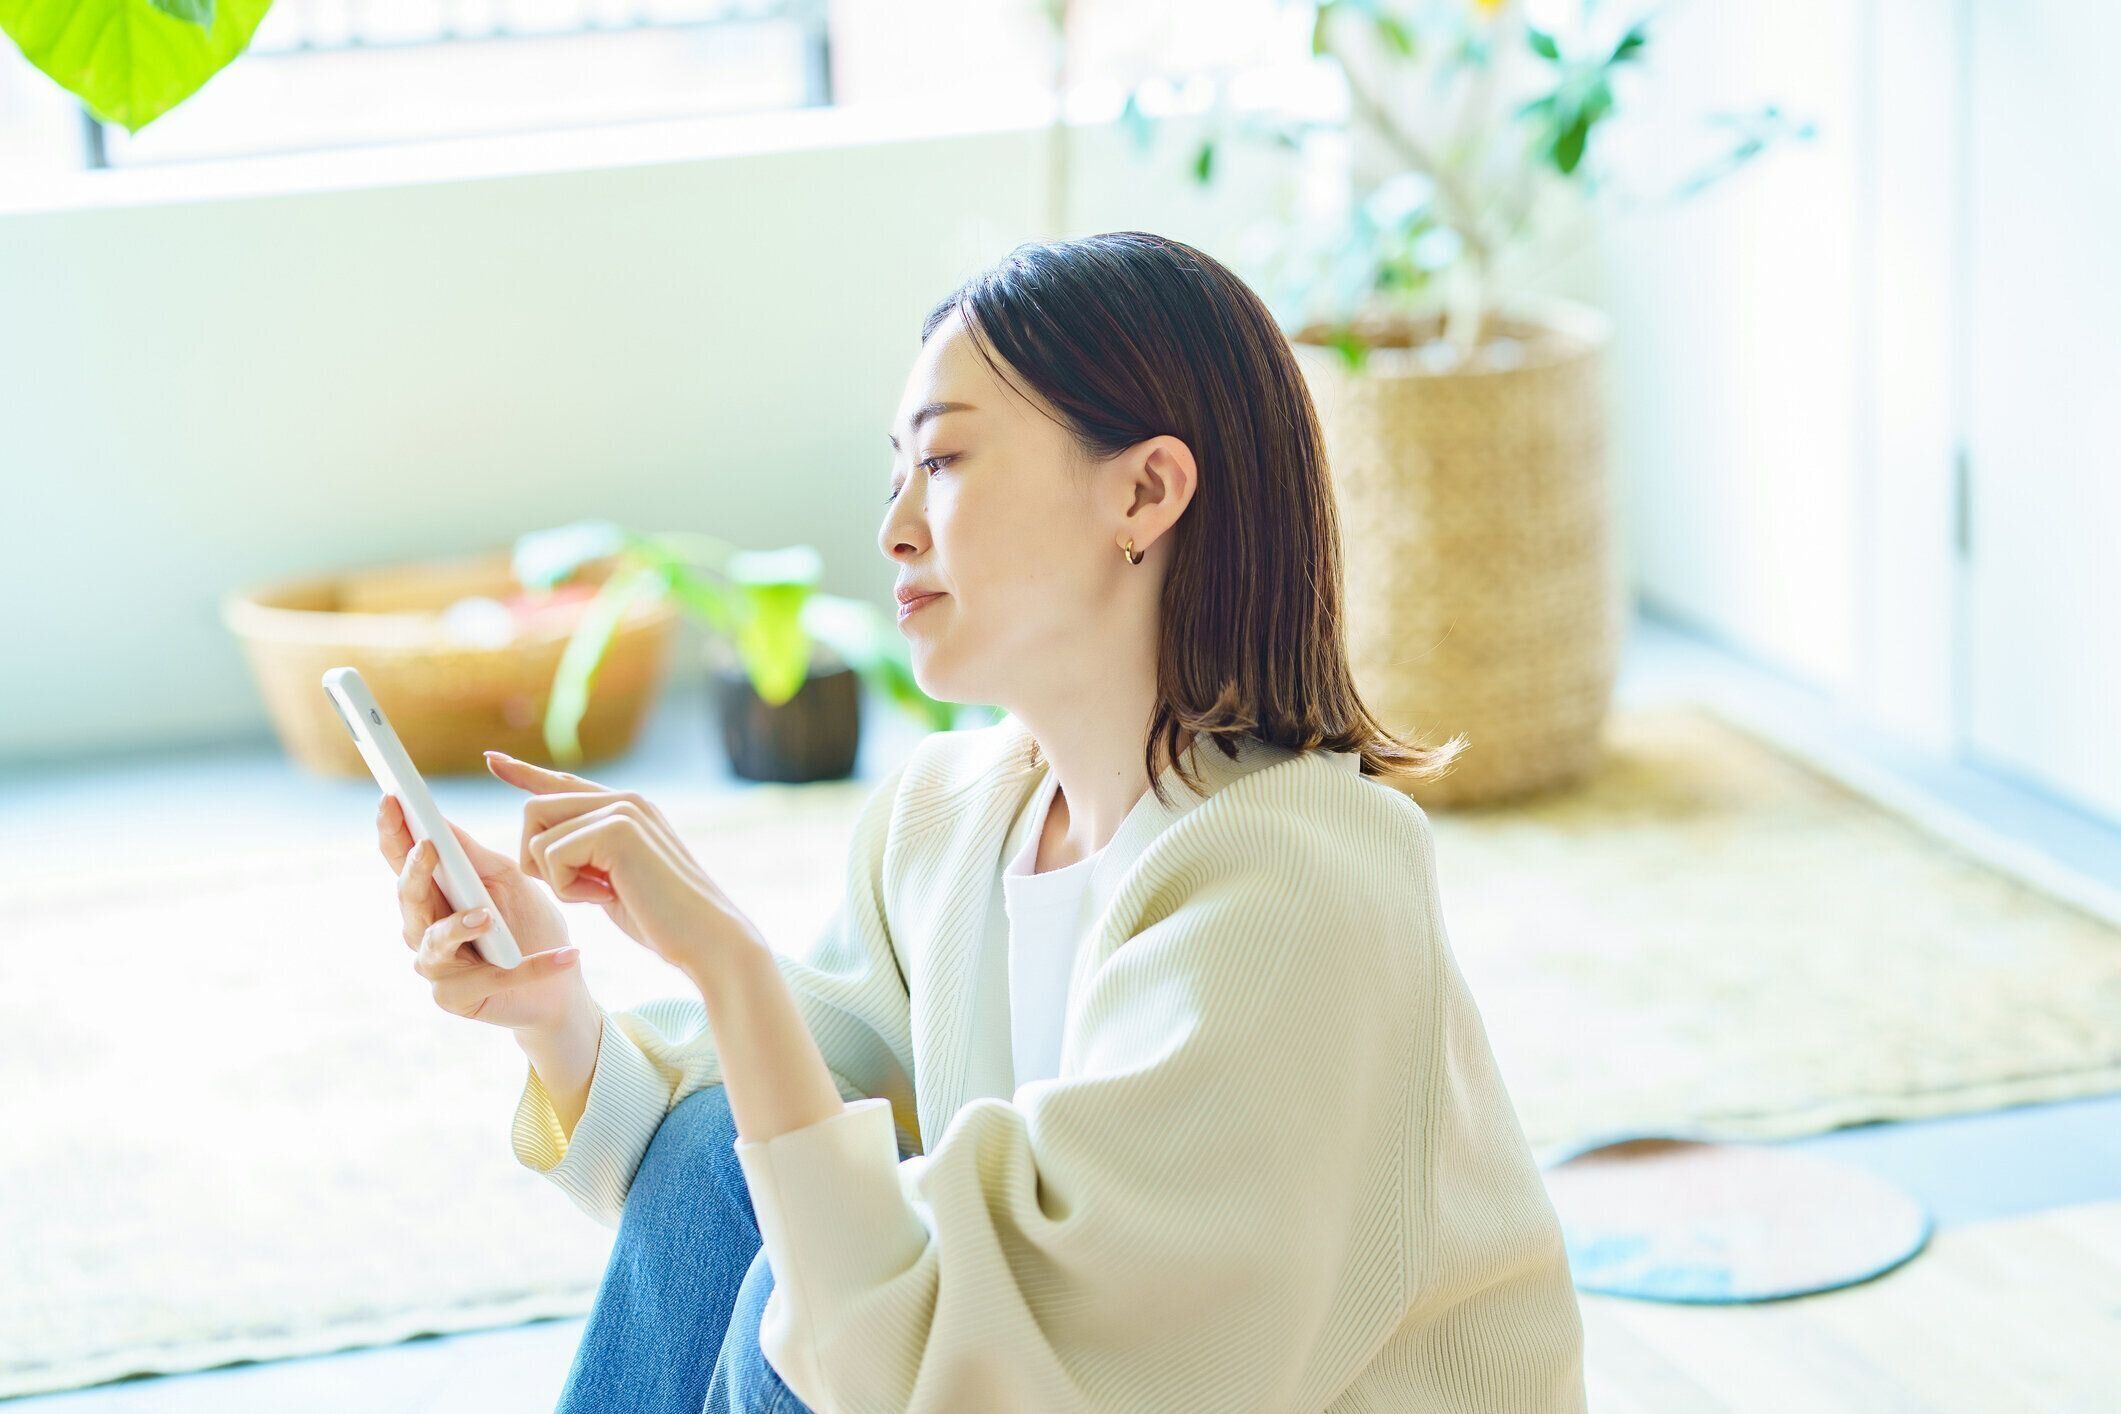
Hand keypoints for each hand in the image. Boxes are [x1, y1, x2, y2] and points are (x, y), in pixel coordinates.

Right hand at [378, 793, 586, 1031]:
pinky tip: (567, 955)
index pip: (402, 859)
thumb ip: (475, 858)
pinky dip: (532, 968)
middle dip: (414, 871)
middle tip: (427, 847)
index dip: (393, 831)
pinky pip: (489, 978)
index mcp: (433, 893)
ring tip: (486, 916)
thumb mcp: (509, 881)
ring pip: (434, 942)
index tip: (390, 799)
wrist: (559, 983)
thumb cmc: (528, 925)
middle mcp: (424, 928)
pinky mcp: (456, 997)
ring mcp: (436, 966)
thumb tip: (439, 822)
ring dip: (459, 926)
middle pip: (408, 898)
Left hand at [484, 750, 759, 980]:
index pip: (562, 783)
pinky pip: (551, 855)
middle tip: (579, 890)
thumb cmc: (662, 920)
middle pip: (536, 808)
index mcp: (626, 808)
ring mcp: (621, 809)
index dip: (524, 772)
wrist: (706, 937)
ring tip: (599, 894)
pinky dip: (567, 888)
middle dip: (537, 858)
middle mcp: (623, 799)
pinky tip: (607, 897)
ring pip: (537, 832)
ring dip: (554, 876)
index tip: (493, 760)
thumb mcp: (613, 879)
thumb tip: (543, 848)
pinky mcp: (615, 828)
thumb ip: (586, 855)